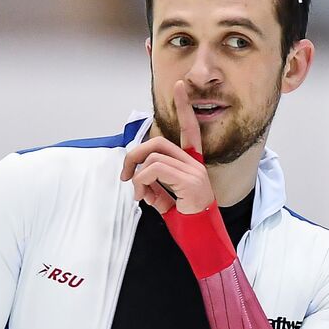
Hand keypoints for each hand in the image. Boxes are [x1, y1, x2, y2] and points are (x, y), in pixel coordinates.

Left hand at [120, 80, 213, 214]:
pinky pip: (154, 170)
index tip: (179, 86)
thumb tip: (139, 185)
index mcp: (192, 165)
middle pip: (158, 142)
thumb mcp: (167, 204)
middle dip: (135, 154)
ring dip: (136, 176)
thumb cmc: (189, 225)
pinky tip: (142, 197)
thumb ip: (155, 191)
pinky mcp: (189, 181)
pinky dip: (141, 181)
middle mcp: (195, 164)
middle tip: (124, 175)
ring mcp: (194, 171)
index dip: (184, 108)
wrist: (203, 241)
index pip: (190, 130)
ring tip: (137, 195)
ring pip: (153, 157)